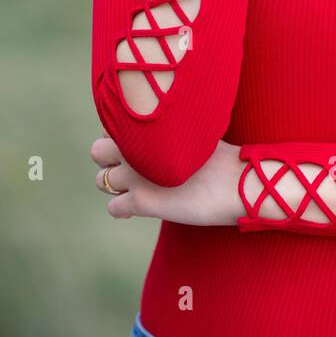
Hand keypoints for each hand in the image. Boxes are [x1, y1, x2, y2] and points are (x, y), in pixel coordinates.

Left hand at [90, 136, 241, 225]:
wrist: (238, 182)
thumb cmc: (222, 156)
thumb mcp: (192, 130)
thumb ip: (167, 129)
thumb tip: (158, 131)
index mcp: (147, 125)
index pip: (110, 126)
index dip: (120, 138)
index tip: (136, 147)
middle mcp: (135, 147)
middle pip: (97, 152)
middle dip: (110, 161)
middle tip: (131, 169)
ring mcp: (136, 175)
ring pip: (102, 181)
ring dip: (115, 186)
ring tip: (135, 190)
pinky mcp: (142, 201)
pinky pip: (114, 208)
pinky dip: (122, 210)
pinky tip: (135, 211)